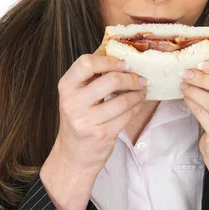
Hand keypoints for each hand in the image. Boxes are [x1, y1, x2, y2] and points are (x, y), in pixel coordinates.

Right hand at [56, 49, 147, 172]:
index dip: (109, 61)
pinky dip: (136, 107)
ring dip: (138, 94)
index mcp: (66, 87)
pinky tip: (138, 103)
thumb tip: (118, 55)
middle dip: (131, 78)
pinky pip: (126, 116)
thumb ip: (91, 76)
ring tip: (142, 90)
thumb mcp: (76, 95)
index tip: (123, 64)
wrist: (74, 154)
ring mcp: (87, 121)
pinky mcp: (102, 135)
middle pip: (110, 80)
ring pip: (122, 101)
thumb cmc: (80, 118)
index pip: (86, 63)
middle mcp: (73, 103)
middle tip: (141, 78)